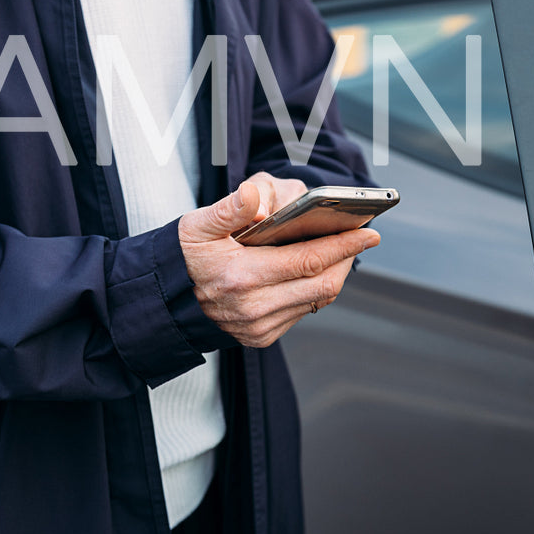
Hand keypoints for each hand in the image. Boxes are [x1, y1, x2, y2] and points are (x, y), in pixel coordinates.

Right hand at [178, 177, 379, 347]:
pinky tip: (315, 269)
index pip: (309, 261)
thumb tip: (256, 196)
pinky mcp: (261, 337)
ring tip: (340, 248)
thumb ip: (229, 208)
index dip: (344, 245)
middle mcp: (253, 308)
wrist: (164, 299)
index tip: (369, 232)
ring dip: (334, 273)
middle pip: (323, 284)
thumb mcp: (197, 225)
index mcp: (241, 278)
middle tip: (359, 236)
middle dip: (346, 258)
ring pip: (318, 300)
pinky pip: (304, 311)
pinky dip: (315, 289)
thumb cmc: (185, 255)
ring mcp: (259, 327)